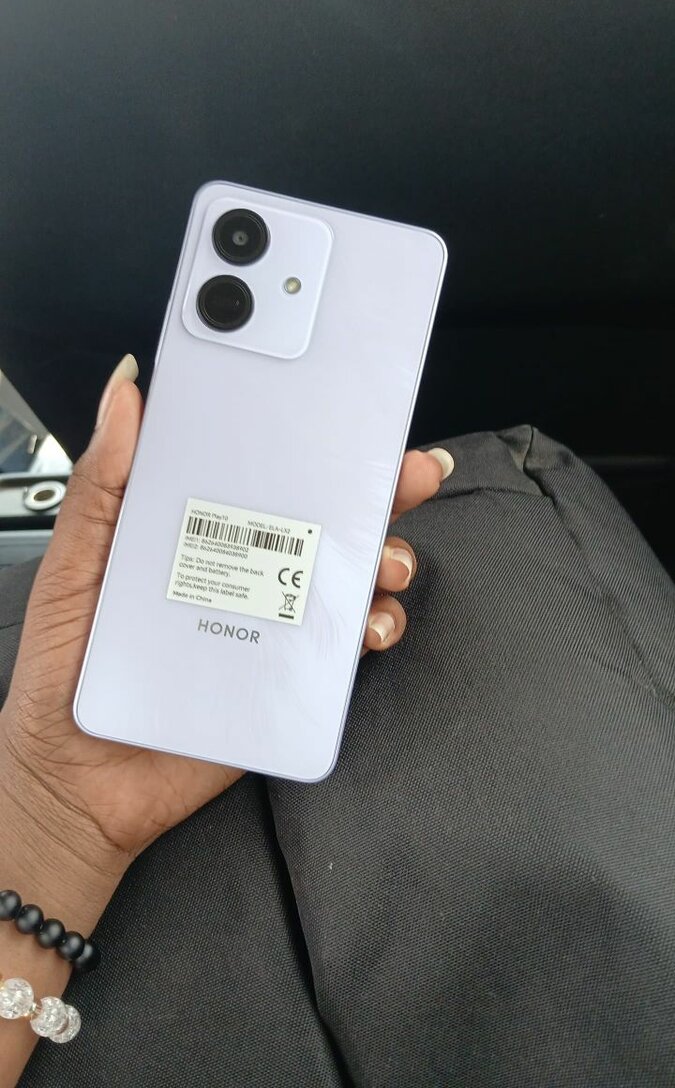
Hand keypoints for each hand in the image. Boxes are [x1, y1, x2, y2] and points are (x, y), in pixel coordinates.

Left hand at [0, 355, 453, 873]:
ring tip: (384, 563)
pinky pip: (343, 648)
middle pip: (324, 518)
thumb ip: (102, 483)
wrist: (77, 780)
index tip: (349, 413)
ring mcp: (268, 624)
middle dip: (380, 491)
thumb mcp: (76, 562)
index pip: (265, 473)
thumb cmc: (67, 668)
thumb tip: (125, 395)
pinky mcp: (285, 678)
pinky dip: (373, 630)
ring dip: (386, 560)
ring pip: (348, 579)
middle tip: (408, 475)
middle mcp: (242, 571)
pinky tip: (367, 626)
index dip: (312, 441)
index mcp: (197, 530)